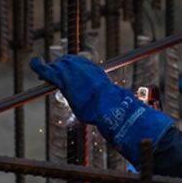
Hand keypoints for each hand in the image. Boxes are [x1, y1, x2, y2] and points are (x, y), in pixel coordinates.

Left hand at [30, 54, 174, 165]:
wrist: (110, 108)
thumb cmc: (120, 110)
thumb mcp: (122, 106)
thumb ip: (126, 108)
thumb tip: (147, 120)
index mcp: (98, 75)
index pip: (84, 67)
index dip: (76, 69)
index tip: (73, 71)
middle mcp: (86, 70)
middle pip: (70, 64)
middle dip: (62, 67)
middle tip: (54, 70)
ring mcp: (75, 74)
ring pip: (60, 67)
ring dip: (53, 69)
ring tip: (41, 68)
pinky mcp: (65, 80)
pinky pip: (49, 71)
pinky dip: (40, 67)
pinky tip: (34, 62)